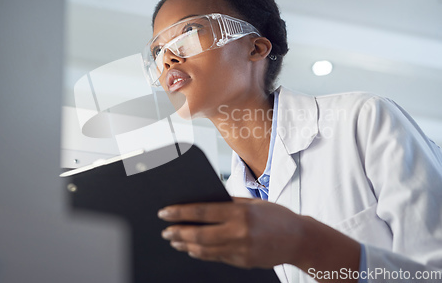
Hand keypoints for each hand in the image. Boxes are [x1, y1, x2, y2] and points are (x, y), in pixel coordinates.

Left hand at [157, 197, 304, 268]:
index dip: (180, 213)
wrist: (299, 239)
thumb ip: (227, 204)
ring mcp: (240, 250)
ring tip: (174, 240)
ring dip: (186, 245)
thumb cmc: (275, 216)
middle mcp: (238, 232)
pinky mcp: (242, 262)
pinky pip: (216, 257)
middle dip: (178, 233)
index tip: (165, 212)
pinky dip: (201, 253)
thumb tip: (201, 204)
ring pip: (204, 250)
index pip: (202, 212)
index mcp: (239, 213)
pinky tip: (192, 249)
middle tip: (165, 231)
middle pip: (199, 235)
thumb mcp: (252, 203)